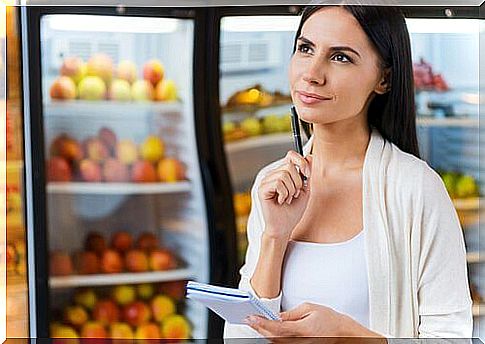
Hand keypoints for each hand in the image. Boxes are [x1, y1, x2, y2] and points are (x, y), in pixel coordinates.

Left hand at [245, 302, 385, 341]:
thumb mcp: (310, 308)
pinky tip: (266, 330)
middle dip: (259, 328)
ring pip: (276, 342)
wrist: (343, 334)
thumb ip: (291, 313)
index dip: (261, 323)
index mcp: (302, 330)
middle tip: (248, 319)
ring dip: (264, 333)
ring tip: (254, 323)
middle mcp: (300, 341)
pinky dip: (273, 337)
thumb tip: (276, 316)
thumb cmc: (329, 319)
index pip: (276, 328)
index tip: (251, 317)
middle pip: (273, 337)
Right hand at [258, 151, 311, 240]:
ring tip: (287, 198)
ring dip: (291, 190)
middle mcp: (273, 175)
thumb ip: (307, 174)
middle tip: (294, 194)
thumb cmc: (293, 210)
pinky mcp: (262, 189)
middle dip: (297, 182)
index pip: (291, 155)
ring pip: (284, 175)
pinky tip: (281, 201)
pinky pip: (277, 183)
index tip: (307, 174)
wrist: (284, 227)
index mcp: (282, 173)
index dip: (301, 162)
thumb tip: (309, 157)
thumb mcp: (305, 189)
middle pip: (289, 166)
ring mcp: (266, 181)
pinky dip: (284, 194)